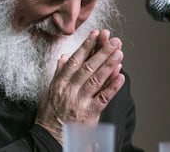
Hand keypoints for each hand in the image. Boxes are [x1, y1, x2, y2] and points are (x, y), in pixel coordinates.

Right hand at [35, 29, 124, 143]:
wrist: (49, 135)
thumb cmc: (50, 113)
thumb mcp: (49, 90)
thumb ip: (58, 73)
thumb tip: (62, 58)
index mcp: (60, 82)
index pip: (74, 60)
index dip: (86, 46)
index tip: (95, 34)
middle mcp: (69, 89)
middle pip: (87, 67)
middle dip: (101, 51)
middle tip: (113, 40)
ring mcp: (79, 101)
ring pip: (96, 79)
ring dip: (108, 64)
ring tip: (118, 52)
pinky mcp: (89, 113)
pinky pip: (103, 98)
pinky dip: (112, 86)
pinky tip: (120, 75)